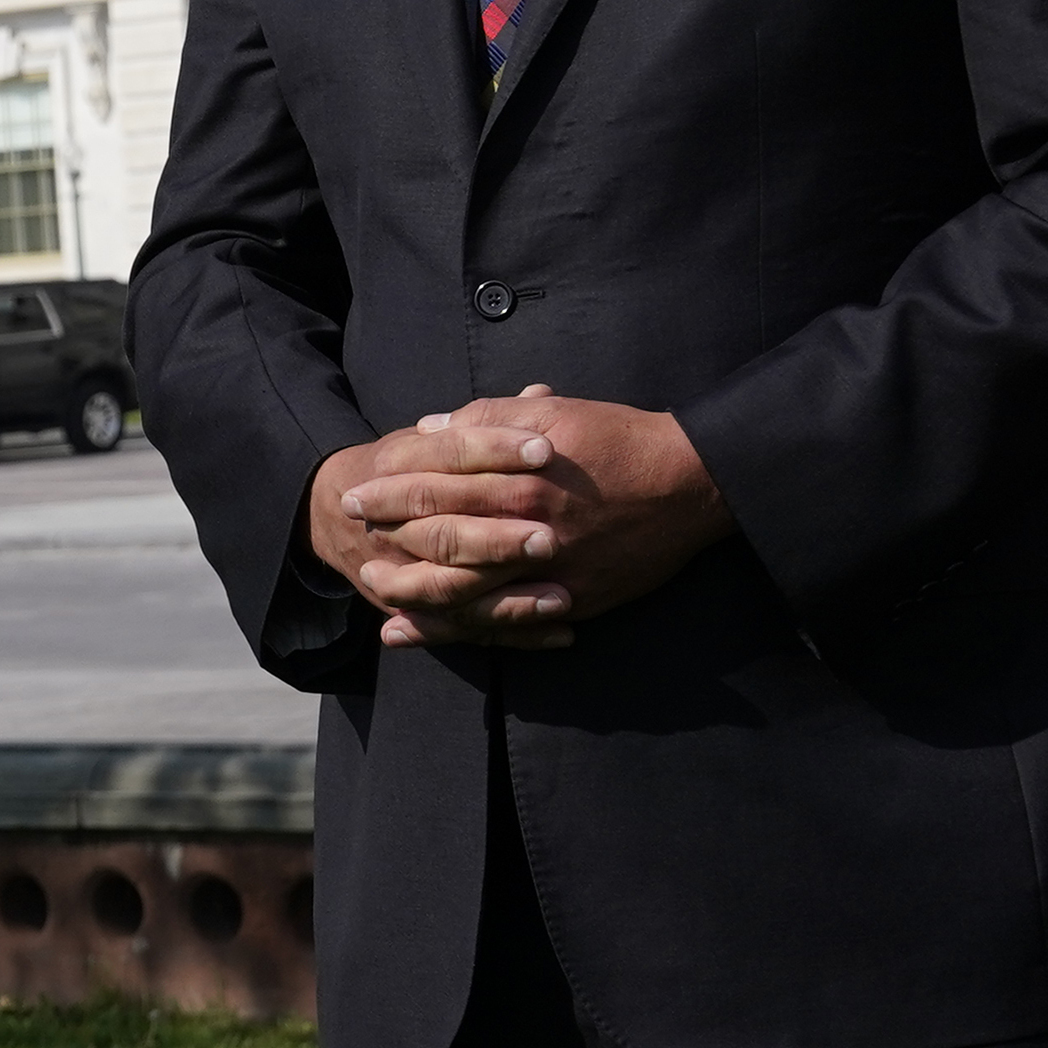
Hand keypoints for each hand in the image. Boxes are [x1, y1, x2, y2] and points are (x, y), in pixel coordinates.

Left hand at [315, 384, 732, 652]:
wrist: (695, 482)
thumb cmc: (621, 439)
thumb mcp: (554, 414)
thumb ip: (487, 419)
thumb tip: (430, 427)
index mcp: (518, 479)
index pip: (435, 487)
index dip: (389, 491)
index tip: (354, 493)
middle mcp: (529, 530)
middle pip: (441, 542)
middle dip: (390, 542)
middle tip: (353, 544)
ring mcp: (550, 572)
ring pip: (465, 592)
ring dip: (413, 593)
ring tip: (375, 590)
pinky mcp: (571, 599)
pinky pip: (504, 623)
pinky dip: (461, 630)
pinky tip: (421, 633)